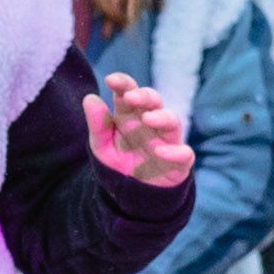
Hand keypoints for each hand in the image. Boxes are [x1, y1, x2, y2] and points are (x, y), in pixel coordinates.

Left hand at [80, 66, 192, 186]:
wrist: (135, 194)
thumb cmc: (120, 162)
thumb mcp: (102, 146)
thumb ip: (97, 125)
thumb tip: (89, 98)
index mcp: (130, 115)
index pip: (129, 92)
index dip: (123, 83)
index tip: (111, 80)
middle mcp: (151, 123)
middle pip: (153, 101)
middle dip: (144, 96)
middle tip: (130, 97)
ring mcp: (167, 140)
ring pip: (172, 121)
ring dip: (162, 117)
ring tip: (148, 119)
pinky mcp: (179, 161)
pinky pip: (184, 153)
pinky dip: (176, 152)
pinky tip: (161, 152)